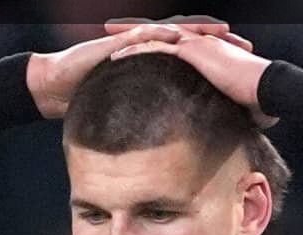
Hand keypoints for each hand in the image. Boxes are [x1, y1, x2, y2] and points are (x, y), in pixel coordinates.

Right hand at [26, 20, 227, 118]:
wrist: (56, 87)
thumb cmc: (90, 98)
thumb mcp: (131, 108)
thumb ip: (153, 114)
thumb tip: (176, 136)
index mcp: (155, 60)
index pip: (192, 55)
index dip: (219, 58)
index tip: (245, 66)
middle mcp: (148, 46)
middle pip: (190, 38)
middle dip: (218, 40)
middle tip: (245, 45)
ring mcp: (133, 42)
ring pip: (172, 31)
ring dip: (197, 32)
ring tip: (221, 35)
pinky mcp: (118, 43)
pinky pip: (145, 36)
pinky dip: (163, 35)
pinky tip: (180, 37)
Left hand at [105, 22, 277, 127]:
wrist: (266, 88)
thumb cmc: (259, 99)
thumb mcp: (236, 103)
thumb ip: (225, 109)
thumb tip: (226, 130)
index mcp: (209, 53)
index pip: (177, 45)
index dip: (156, 45)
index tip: (138, 49)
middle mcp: (201, 44)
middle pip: (161, 34)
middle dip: (136, 32)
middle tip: (114, 32)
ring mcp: (196, 44)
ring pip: (155, 35)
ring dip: (129, 36)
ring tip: (108, 39)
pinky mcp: (192, 51)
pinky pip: (157, 48)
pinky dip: (136, 50)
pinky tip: (116, 56)